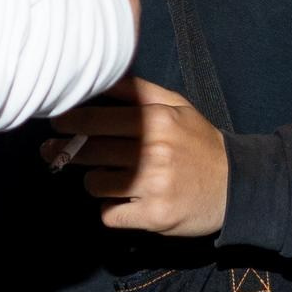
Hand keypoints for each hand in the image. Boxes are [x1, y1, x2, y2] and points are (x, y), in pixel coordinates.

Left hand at [42, 73, 227, 233]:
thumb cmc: (199, 143)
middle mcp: (153, 152)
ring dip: (97, 182)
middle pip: (88, 151)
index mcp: (156, 121)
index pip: (95, 119)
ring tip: (112, 177)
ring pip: (95, 184)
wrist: (237, 185)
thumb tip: (102, 74)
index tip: (56, 122)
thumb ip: (138, 91)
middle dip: (67, 152)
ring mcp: (153, 186)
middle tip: (54, 151)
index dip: (68, 121)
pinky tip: (125, 200)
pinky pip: (109, 213)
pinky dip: (112, 209)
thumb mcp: (177, 106)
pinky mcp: (153, 216)